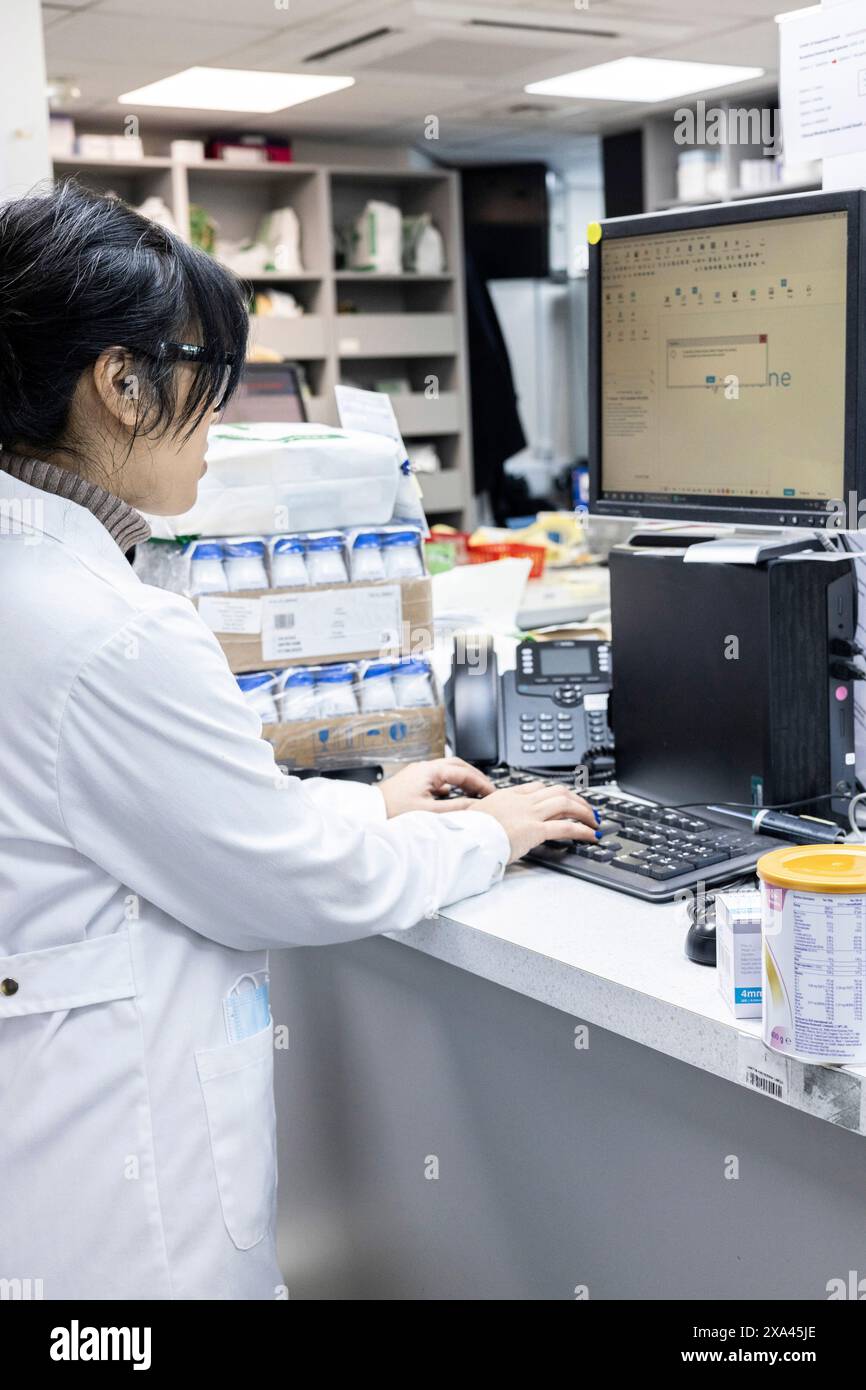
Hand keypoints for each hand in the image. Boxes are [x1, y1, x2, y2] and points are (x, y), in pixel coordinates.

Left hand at [379, 758, 494, 816]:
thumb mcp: (429, 812)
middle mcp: (423, 768)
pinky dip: (450, 785)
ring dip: (462, 780)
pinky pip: (437, 779)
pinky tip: (452, 797)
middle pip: (457, 766)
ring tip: (474, 793)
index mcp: (429, 771)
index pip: (463, 772)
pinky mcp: (412, 782)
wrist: (367, 814)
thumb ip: (456, 808)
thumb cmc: (392, 812)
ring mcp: (417, 774)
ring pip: (447, 771)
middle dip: (474, 777)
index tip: (493, 793)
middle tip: (487, 789)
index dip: (481, 782)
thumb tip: (477, 805)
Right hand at [465, 781, 598, 862]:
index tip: (564, 799)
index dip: (554, 793)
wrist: (462, 839)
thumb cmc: (465, 832)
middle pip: (556, 791)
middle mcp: (520, 801)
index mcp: (506, 795)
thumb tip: (495, 823)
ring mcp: (528, 814)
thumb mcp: (477, 817)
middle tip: (587, 809)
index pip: (536, 787)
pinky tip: (591, 835)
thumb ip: (491, 816)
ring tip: (594, 821)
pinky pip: (566, 827)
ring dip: (584, 811)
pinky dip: (583, 830)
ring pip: (565, 804)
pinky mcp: (534, 830)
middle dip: (576, 799)